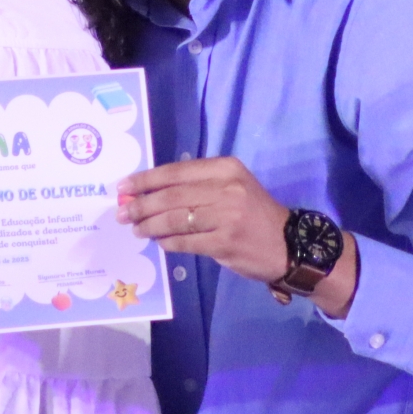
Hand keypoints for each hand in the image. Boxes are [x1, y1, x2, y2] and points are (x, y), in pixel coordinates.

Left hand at [117, 156, 291, 284]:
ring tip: (136, 229)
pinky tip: (160, 242)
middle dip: (141, 205)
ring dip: (149, 225)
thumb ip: (197, 186)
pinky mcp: (224, 243)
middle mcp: (226, 189)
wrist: (289, 244)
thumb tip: (151, 193)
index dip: (146, 179)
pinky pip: (185, 242)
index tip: (124, 186)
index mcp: (226, 168)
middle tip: (122, 212)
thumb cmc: (254, 213)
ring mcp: (226, 217)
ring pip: (174, 219)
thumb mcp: (232, 187)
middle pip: (171, 196)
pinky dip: (168, 242)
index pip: (176, 171)